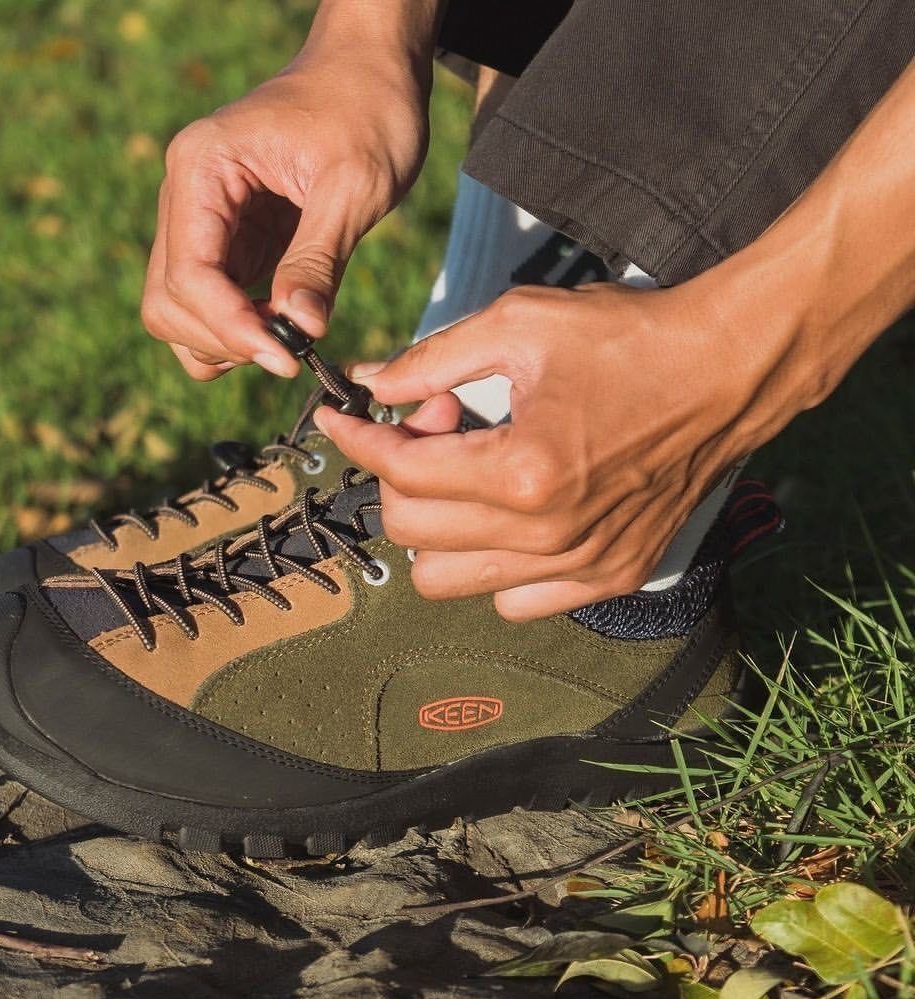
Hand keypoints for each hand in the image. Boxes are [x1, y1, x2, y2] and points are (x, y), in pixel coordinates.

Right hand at [141, 39, 429, 380]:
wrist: (369, 70)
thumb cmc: (366, 107)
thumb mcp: (355, 183)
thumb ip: (320, 259)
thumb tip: (299, 331)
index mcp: (203, 168)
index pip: (189, 275)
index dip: (231, 328)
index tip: (285, 359)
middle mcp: (186, 195)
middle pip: (167, 302)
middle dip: (224, 339)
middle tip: (289, 350)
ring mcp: (201, 221)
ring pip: (176, 311)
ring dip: (224, 342)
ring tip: (286, 338)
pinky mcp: (226, 241)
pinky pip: (208, 304)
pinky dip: (235, 330)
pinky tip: (279, 328)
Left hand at [316, 278, 827, 619]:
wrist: (729, 370)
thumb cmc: (632, 339)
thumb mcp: (521, 325)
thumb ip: (433, 358)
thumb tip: (371, 382)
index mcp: (523, 470)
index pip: (401, 474)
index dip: (359, 441)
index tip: (341, 420)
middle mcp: (549, 533)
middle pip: (412, 533)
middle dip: (400, 474)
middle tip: (437, 425)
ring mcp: (581, 565)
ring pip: (449, 581)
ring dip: (437, 527)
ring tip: (471, 473)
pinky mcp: (609, 576)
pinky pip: (512, 601)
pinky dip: (491, 564)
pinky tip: (510, 514)